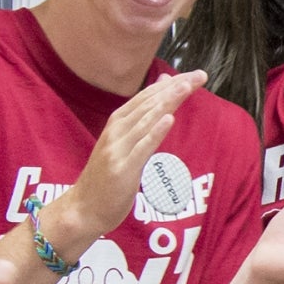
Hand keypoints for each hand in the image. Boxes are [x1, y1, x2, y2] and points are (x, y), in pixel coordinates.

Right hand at [53, 72, 206, 253]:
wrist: (83, 209)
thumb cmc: (107, 176)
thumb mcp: (124, 142)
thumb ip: (142, 117)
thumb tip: (162, 87)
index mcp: (117, 122)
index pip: (147, 96)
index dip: (171, 84)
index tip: (195, 75)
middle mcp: (116, 131)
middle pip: (149, 104)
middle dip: (175, 88)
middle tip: (200, 75)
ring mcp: (117, 149)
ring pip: (146, 121)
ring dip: (167, 102)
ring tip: (186, 87)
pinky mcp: (122, 169)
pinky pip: (141, 148)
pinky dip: (154, 132)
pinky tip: (168, 119)